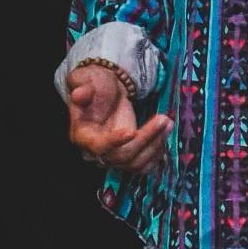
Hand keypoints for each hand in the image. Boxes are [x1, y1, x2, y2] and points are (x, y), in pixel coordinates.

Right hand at [64, 60, 175, 174]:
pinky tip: (164, 136)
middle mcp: (96, 153)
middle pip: (123, 156)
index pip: (98, 146)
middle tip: (164, 119)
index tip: (131, 131)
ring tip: (167, 123)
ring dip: (155, 145)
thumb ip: (83, 88)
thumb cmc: (95, 89)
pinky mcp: (128, 160)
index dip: (114, 141)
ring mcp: (113, 159)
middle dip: (146, 138)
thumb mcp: (87, 82)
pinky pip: (144, 166)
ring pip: (136, 163)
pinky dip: (157, 155)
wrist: (105, 96)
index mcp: (82, 136)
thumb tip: (79, 94)